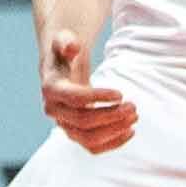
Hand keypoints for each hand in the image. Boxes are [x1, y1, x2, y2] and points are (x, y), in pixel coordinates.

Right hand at [38, 25, 136, 150]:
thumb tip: (72, 48)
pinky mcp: (76, 134)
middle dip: (111, 115)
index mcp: (51, 89)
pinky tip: (130, 132)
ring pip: (88, 138)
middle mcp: (54, 111)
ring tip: (134, 117)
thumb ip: (66, 41)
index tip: (120, 93)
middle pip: (83, 122)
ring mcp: (64, 125)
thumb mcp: (64, 39)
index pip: (75, 99)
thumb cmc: (66, 51)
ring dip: (113, 131)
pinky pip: (93, 147)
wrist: (63, 68)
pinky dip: (112, 143)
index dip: (98, 97)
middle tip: (133, 106)